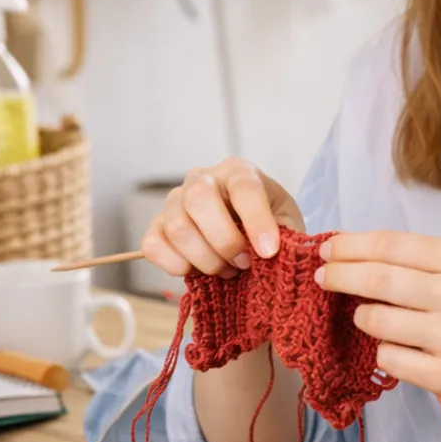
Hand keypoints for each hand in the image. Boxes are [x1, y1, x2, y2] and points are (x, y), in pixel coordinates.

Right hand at [141, 158, 304, 278]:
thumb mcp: (287, 223)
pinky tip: (197, 271)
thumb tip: (269, 252)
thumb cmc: (269, 225)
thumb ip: (284, 234)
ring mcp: (174, 201)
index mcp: (238, 171)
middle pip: (198, 198)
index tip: (269, 252)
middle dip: (224, 240)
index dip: (256, 220)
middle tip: (244, 263)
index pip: (244, 186)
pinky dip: (176, 265)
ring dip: (206, 259)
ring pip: (177, 227)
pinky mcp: (156, 226)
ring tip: (227, 270)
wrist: (249, 236)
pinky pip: (153, 245)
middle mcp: (202, 178)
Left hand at [316, 231, 440, 421]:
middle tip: (322, 278)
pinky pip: (390, 359)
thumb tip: (356, 254)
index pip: (390, 245)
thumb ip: (423, 261)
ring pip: (377, 321)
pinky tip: (392, 345)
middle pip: (377, 280)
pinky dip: (381, 350)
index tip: (327, 250)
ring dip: (361, 317)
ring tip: (365, 315)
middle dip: (340, 276)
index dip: (350, 246)